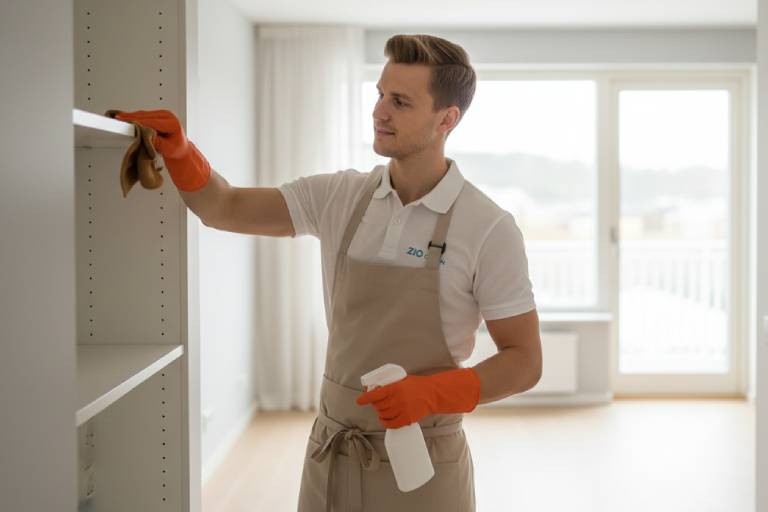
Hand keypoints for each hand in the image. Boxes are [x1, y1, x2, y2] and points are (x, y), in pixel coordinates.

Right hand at [113, 109, 209, 191]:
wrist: (180, 149)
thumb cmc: (176, 149)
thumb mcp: (167, 148)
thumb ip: (157, 142)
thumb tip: (145, 135)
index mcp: (172, 123)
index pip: (152, 122)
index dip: (139, 122)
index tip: (128, 123)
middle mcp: (167, 116)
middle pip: (146, 116)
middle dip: (131, 117)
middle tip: (118, 118)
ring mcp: (161, 114)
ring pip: (143, 114)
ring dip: (131, 116)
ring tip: (118, 117)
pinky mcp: (156, 116)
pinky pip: (143, 115)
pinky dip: (133, 117)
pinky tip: (124, 117)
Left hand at [355, 367, 480, 428]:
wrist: (433, 393)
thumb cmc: (417, 385)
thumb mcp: (402, 380)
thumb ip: (390, 386)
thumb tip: (375, 390)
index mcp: (394, 388)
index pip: (375, 394)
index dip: (365, 398)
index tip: (359, 401)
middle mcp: (397, 399)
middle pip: (379, 406)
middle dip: (376, 405)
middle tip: (377, 403)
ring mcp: (402, 410)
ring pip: (384, 415)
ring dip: (380, 414)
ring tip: (382, 411)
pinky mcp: (407, 418)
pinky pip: (392, 424)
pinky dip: (386, 423)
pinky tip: (385, 420)